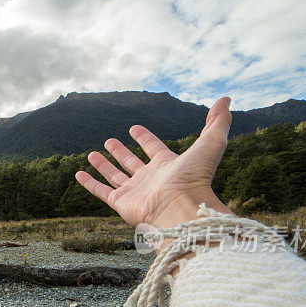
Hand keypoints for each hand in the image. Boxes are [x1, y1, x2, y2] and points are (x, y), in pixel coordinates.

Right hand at [75, 97, 233, 227]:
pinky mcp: (121, 203)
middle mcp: (150, 179)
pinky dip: (90, 183)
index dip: (144, 138)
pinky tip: (79, 174)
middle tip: (110, 140)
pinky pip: (101, 191)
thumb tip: (226, 98)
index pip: (153, 148)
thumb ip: (217, 122)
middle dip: (121, 151)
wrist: (181, 208)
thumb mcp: (210, 144)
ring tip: (92, 153)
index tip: (134, 128)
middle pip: (132, 162)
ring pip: (115, 176)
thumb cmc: (196, 178)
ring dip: (104, 165)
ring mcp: (134, 192)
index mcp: (167, 165)